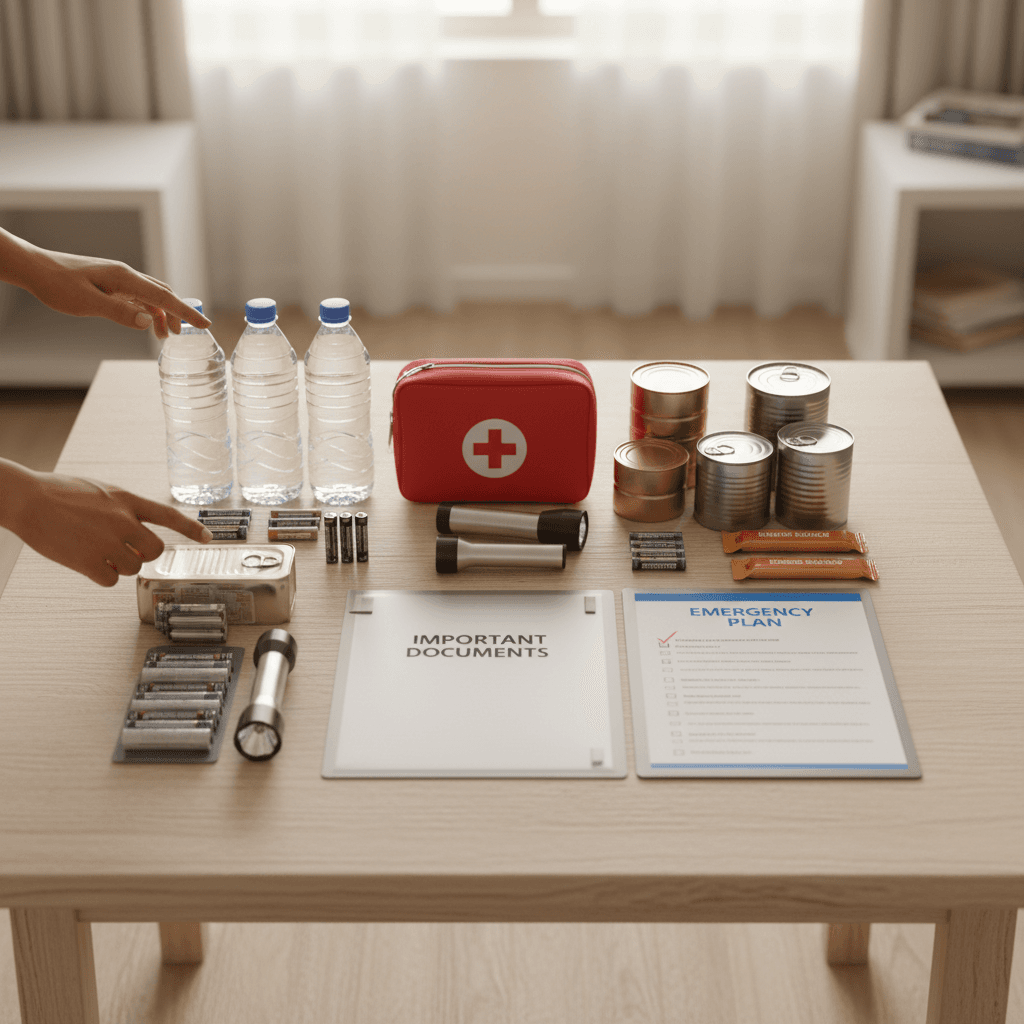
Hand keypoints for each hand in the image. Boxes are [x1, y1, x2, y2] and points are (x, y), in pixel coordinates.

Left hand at [0, 228, 210, 339]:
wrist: (35, 268)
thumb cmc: (58, 284)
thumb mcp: (88, 303)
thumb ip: (120, 313)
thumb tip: (148, 322)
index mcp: (124, 278)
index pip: (164, 297)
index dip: (186, 312)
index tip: (205, 325)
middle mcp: (126, 276)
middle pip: (162, 294)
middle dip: (177, 314)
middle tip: (180, 336)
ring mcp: (119, 279)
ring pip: (151, 296)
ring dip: (161, 314)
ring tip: (161, 335)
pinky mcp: (111, 283)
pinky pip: (138, 296)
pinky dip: (147, 310)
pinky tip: (143, 322)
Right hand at [0, 462, 212, 586]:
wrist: (27, 499)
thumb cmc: (58, 492)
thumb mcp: (100, 491)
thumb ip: (122, 507)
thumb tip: (136, 529)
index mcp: (125, 500)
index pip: (168, 515)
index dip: (190, 528)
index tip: (208, 538)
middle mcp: (122, 520)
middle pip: (154, 550)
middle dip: (143, 554)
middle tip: (125, 549)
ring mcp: (107, 542)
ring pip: (133, 568)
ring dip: (120, 565)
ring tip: (97, 550)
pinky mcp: (89, 561)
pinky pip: (111, 580)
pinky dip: (103, 576)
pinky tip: (88, 563)